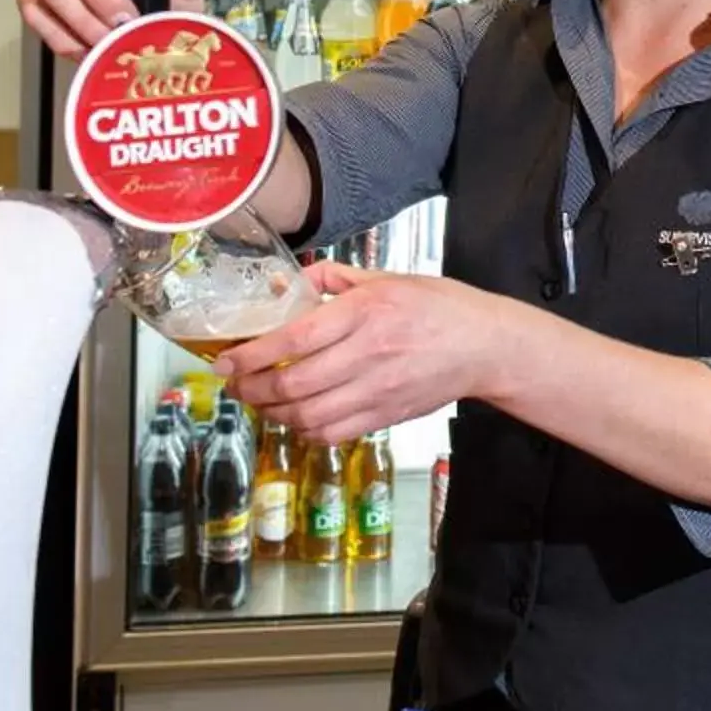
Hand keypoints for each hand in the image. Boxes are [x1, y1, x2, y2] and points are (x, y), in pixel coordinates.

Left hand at [223, 261, 516, 443]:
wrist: (486, 346)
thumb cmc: (438, 306)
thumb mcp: (387, 278)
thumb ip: (334, 278)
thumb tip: (287, 284)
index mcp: (367, 312)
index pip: (295, 340)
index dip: (252, 355)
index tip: (225, 360)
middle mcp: (370, 354)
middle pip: (294, 384)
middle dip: (252, 389)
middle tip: (233, 383)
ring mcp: (378, 390)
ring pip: (309, 416)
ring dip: (273, 413)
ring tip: (258, 400)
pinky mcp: (386, 416)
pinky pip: (333, 433)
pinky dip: (304, 430)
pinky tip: (295, 418)